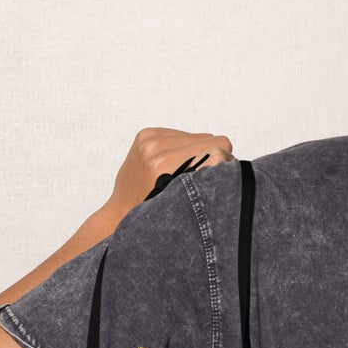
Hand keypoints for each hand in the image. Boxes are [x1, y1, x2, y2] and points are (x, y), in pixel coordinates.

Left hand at [100, 127, 234, 226]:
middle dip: (212, 158)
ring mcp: (148, 139)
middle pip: (209, 139)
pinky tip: (174, 165)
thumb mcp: (183, 202)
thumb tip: (226, 157)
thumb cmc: (155, 213)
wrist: (121, 211)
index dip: (226, 163)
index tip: (221, 178)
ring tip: (185, 173)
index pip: (216, 148)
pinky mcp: (145, 134)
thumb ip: (204, 177)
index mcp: (165, 165)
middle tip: (202, 179)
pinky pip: (181, 134)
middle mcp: (155, 147)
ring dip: (197, 153)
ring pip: (197, 136)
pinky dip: (184, 149)